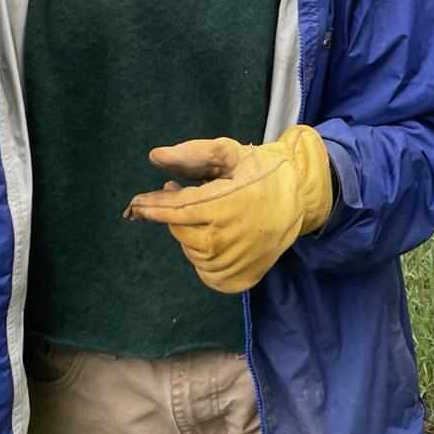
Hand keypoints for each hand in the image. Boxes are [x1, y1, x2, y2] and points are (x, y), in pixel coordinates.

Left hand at [123, 125, 334, 292]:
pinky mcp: (239, 280)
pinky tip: (218, 239)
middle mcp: (229, 238)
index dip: (151, 207)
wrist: (300, 200)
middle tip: (188, 197)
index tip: (133, 206)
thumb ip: (192, 154)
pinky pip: (205, 272)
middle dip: (175, 215)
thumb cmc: (261, 173)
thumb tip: (154, 156)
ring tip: (212, 217)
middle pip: (179, 231)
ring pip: (190, 252)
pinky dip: (203, 256)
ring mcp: (235, 262)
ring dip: (190, 235)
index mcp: (228, 204)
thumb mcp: (230, 153)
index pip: (176, 210)